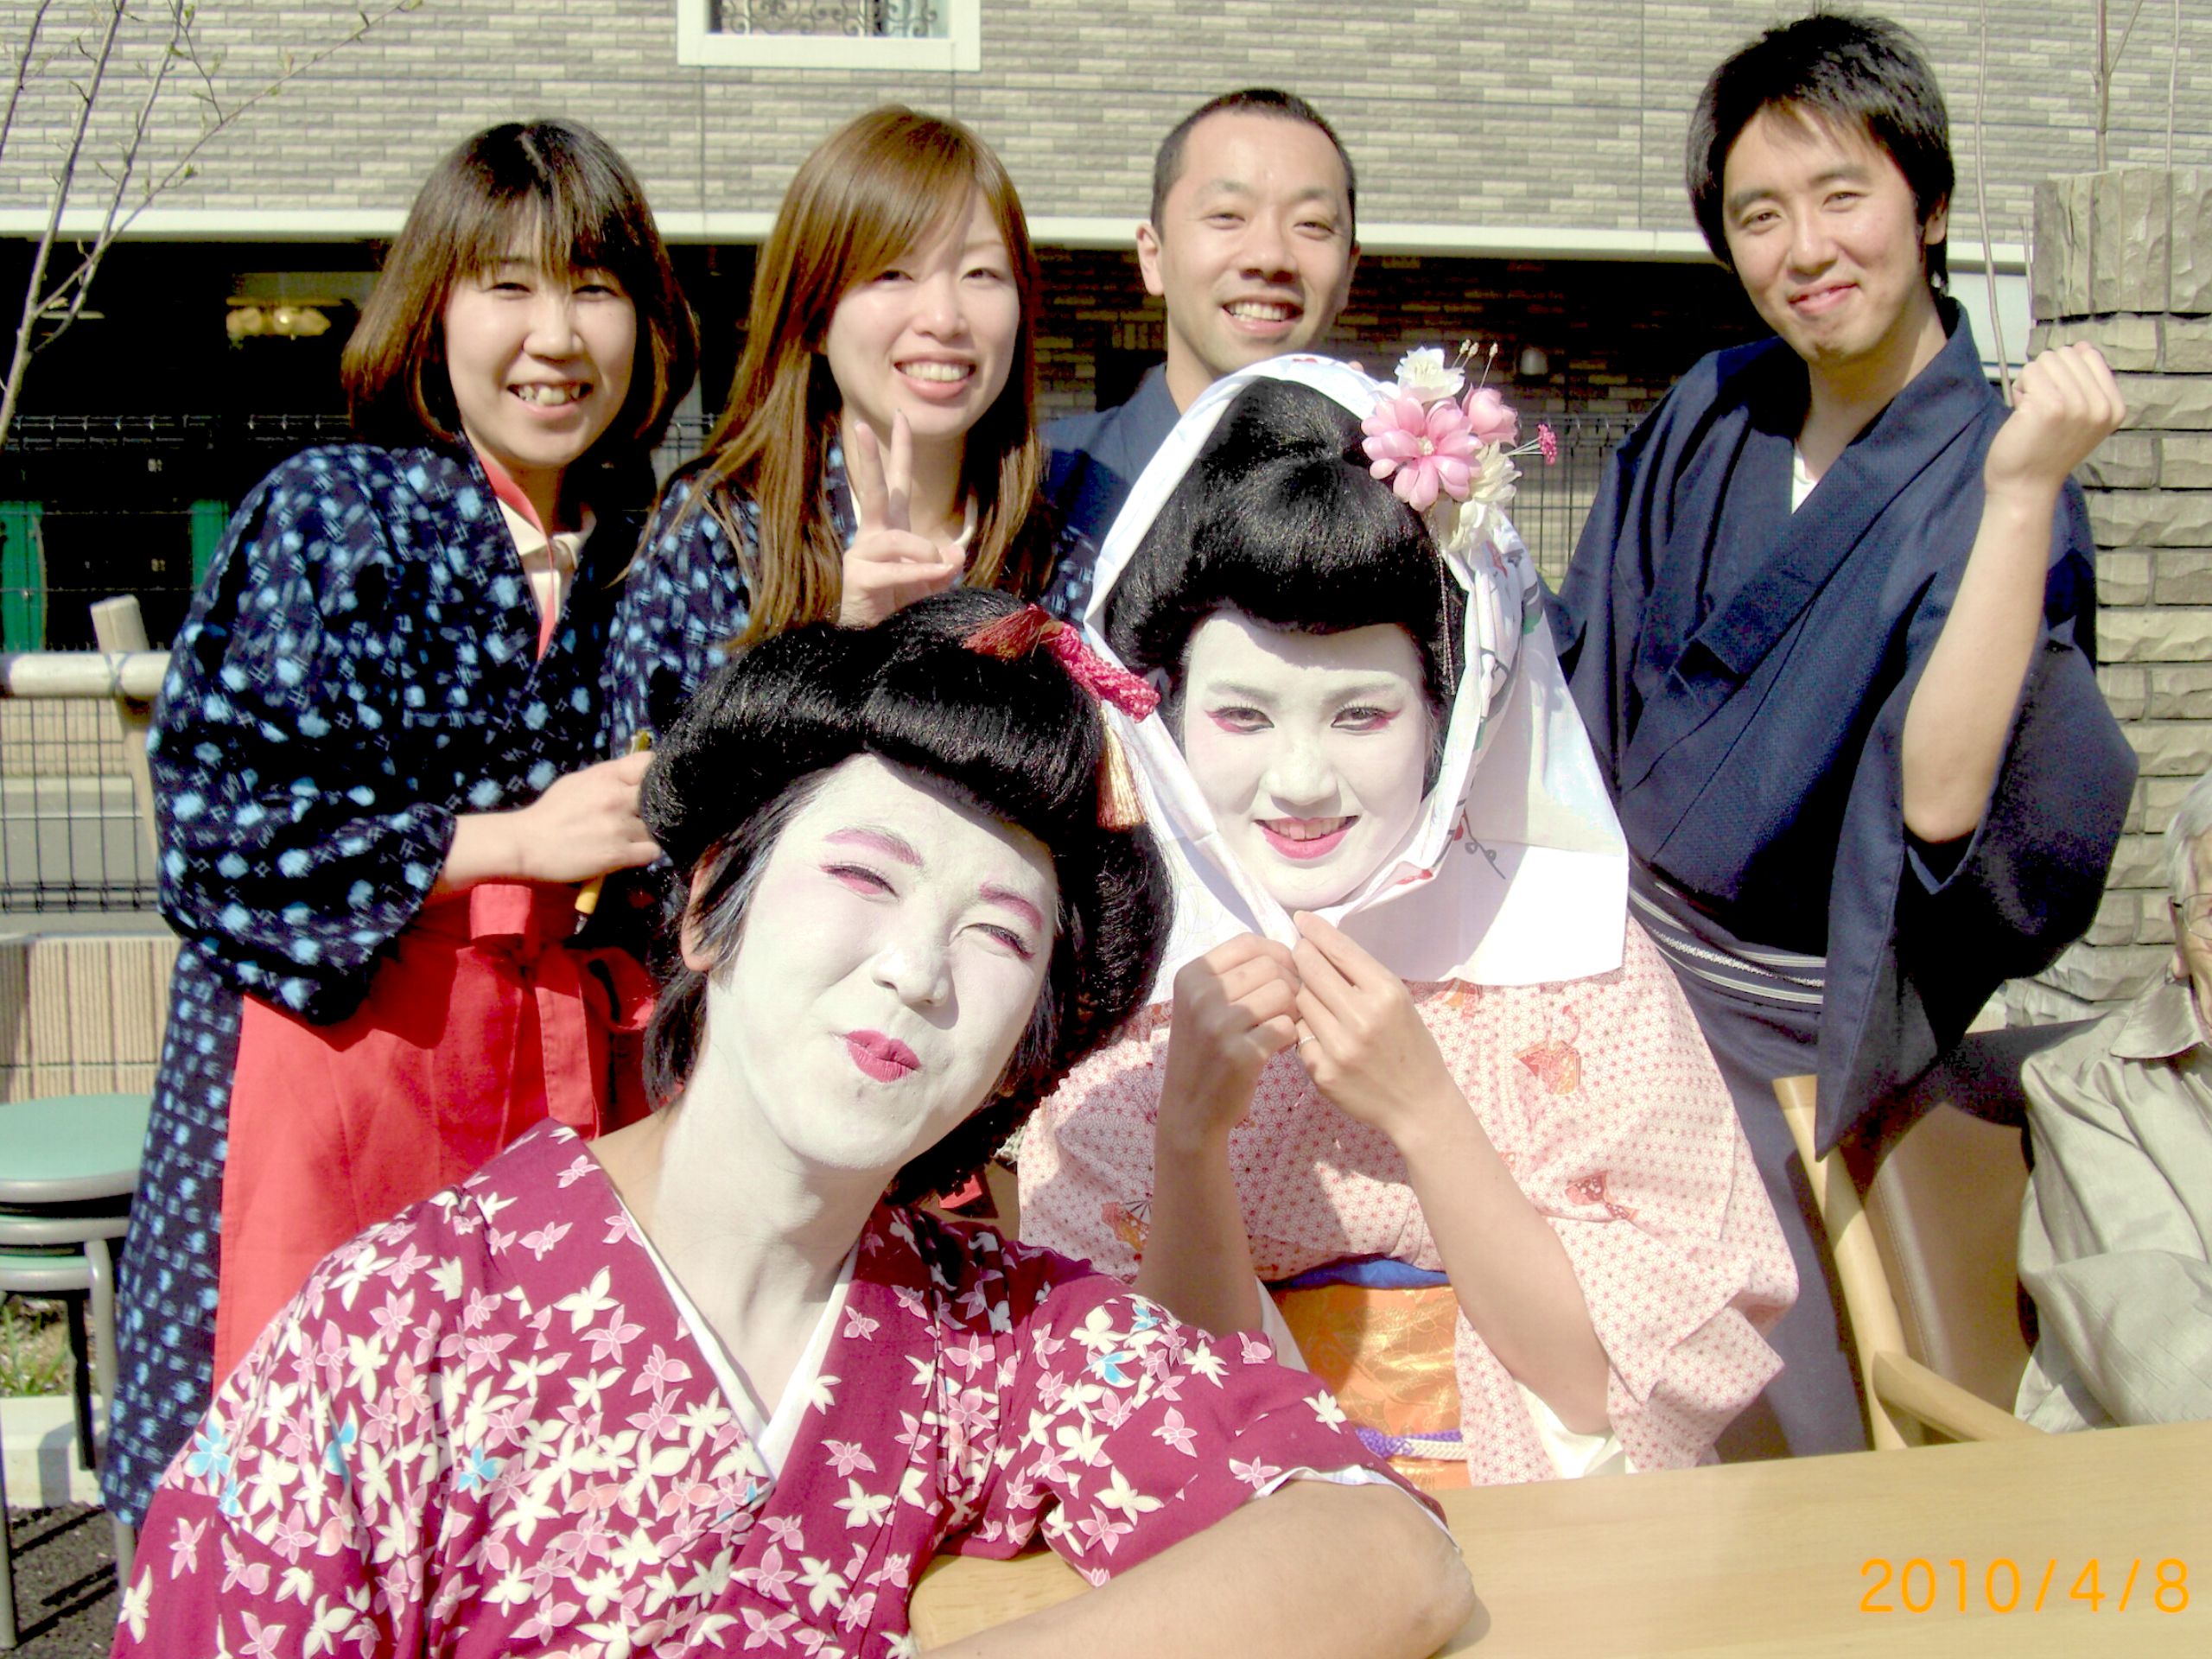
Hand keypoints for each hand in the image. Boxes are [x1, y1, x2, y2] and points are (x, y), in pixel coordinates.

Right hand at [507, 750, 659, 882]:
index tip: (653, 786)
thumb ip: (609, 777)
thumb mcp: (578, 782)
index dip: (657, 775)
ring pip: (657, 828)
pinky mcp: (618, 854)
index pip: (650, 763)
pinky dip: (646, 854)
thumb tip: (635, 777)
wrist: (526, 845)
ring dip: (649, 834)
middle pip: (659, 798)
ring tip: (633, 839)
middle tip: (645, 817)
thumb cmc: (551, 812)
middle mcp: (616, 797)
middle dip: (655, 807)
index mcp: (606, 776)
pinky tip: (632, 853)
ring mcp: (618, 826)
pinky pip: (652, 851)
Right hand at [839, 414, 965, 626]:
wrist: (880, 643)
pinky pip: (893, 569)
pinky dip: (916, 573)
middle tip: (861, 426)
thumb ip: (946, 567)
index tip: (901, 417)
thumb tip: (952, 553)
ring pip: (893, 536)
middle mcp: (874, 537)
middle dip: (871, 458)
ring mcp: (862, 556)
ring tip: (935, 566)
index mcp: (893, 530)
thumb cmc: (903, 610)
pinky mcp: (858, 578)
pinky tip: (932, 576)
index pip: (896, 483)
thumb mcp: (934, 585)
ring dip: (920, 550)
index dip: (899, 451)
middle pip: (874, 490)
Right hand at [1159, 934, 1301, 1143]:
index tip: (1284, 973)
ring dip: (1291, 1010)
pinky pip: (1286, 1026)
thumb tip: (1289, 951)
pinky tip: (1278, 1046)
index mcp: (1192, 976)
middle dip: (1289, 984)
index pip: (1247, 942)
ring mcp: (1220, 1025)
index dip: (1276, 953)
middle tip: (1285, 1007)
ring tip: (1280, 1026)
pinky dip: (1290, 1035)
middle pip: (1270, 966)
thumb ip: (1234, 975)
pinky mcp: (1242, 1054)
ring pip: (1283, 993)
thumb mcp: (1201, 1004)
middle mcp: (1202, 995)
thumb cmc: (1202, 1051)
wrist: (1190, 1108)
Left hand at [1290, 911, 1459, 1147]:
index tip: (1301, 919)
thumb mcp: (1398, 1001)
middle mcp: (1362, 1017)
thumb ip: (1362, 976)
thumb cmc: (1411, 1045)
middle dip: (1301, 957)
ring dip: (1302, 994)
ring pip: (1299, 1001)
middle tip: (1299, 954)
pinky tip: (1317, 1032)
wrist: (1419, 1104)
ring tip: (1315, 998)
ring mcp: (1339, 1047)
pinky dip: (1304, 1029)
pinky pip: (1298, 1035)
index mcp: (1386, 993)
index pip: (1339, 950)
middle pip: (1310, 970)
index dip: (1316, 931)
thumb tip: (1320, 943)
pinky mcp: (1322, 1071)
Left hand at [1984, 342, 2126, 499]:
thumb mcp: (2081, 417)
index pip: (2090, 355)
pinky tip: (2022, 415)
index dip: (2064, 373)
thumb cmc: (2045, 451)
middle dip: (2046, 377)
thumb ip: (2086, 383)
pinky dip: (2019, 389)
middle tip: (2042, 411)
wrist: (2026, 487)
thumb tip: (2083, 346)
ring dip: (2031, 383)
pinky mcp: (2050, 405)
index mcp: (2114, 407)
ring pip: (2046, 360)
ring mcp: (2077, 404)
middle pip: (2066, 354)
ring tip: (2033, 413)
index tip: (2060, 404)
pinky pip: (2029, 371)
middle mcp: (2101, 406)